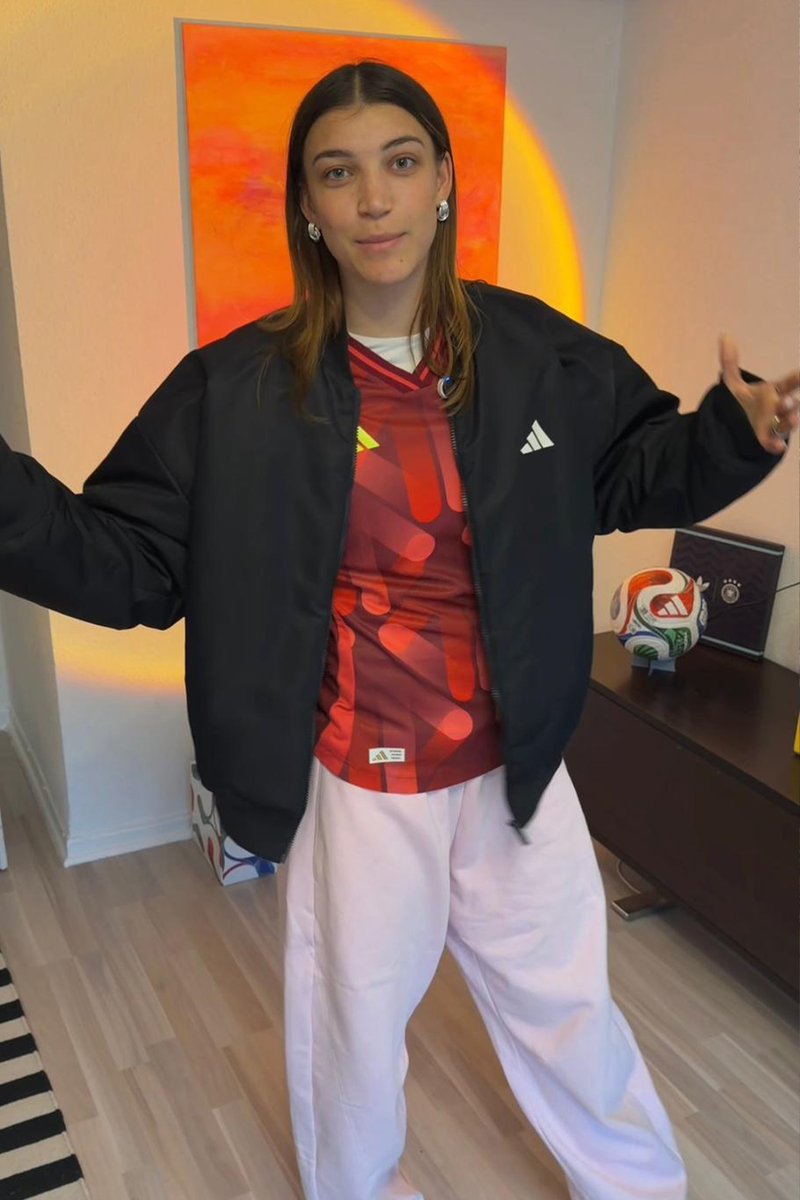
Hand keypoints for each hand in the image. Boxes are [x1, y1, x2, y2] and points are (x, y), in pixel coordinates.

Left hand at [719, 333, 799, 454]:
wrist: (739, 426)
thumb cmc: (745, 402)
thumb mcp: (734, 383)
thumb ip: (730, 362)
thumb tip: (724, 335)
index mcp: (775, 391)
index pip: (790, 383)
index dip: (797, 378)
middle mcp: (779, 407)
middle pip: (790, 404)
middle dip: (791, 403)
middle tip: (789, 401)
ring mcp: (775, 424)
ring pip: (787, 424)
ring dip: (790, 421)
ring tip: (792, 419)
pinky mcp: (767, 439)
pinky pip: (774, 443)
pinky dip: (777, 445)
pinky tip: (778, 447)